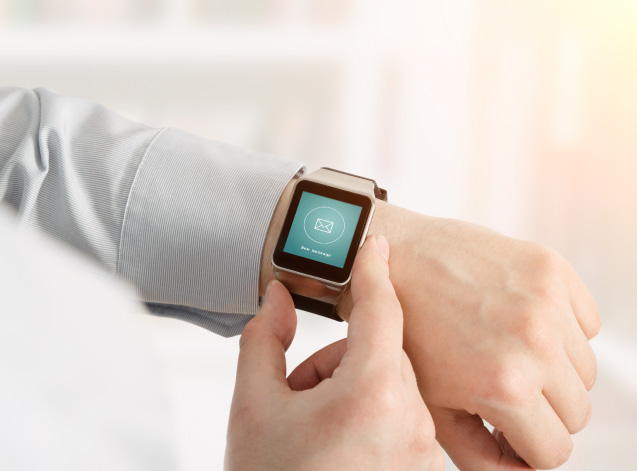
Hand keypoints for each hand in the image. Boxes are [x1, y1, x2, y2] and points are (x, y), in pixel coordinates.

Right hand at [227, 235, 444, 470]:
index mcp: (373, 395)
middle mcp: (411, 422)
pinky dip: (369, 411)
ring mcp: (421, 450)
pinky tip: (334, 438)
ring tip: (309, 422)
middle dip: (337, 358)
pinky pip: (401, 414)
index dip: (373, 272)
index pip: (381, 311)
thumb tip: (280, 297)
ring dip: (350, 385)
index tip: (375, 244)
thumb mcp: (253, 405)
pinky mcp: (421, 468)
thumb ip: (265, 338)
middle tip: (296, 387)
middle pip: (379, 353)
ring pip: (390, 383)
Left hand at [348, 201, 599, 469]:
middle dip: (542, 411)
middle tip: (505, 390)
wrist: (394, 258)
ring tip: (507, 353)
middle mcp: (534, 342)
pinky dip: (562, 330)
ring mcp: (545, 301)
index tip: (505, 428)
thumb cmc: (405, 333)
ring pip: (584, 369)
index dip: (526, 446)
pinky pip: (586, 322)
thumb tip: (520, 469)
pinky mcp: (550, 268)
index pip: (554, 452)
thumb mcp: (431, 406)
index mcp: (504, 384)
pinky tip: (519, 322)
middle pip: (577, 412)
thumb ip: (480, 453)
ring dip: (554, 370)